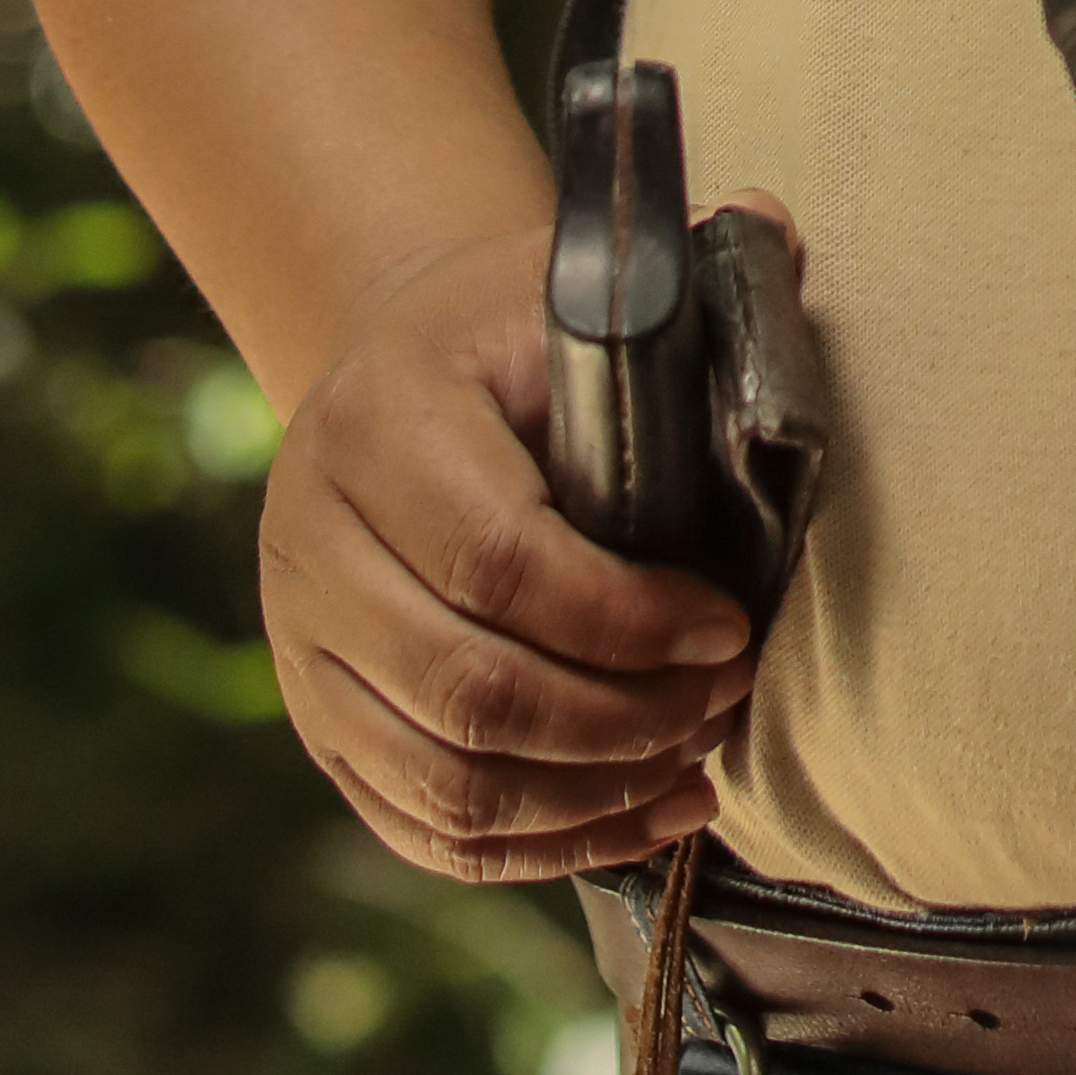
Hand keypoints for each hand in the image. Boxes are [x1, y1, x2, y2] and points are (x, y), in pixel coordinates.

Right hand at [259, 213, 768, 886]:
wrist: (396, 367)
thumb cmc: (515, 330)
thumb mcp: (581, 279)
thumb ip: (684, 260)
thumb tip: (774, 227)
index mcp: (379, 420)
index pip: (497, 559)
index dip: (626, 617)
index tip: (729, 628)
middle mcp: (310, 540)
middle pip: (468, 690)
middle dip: (620, 720)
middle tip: (723, 703)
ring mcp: (301, 645)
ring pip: (442, 782)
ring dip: (589, 797)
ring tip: (696, 763)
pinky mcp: (319, 720)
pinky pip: (424, 825)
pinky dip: (543, 847)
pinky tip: (647, 817)